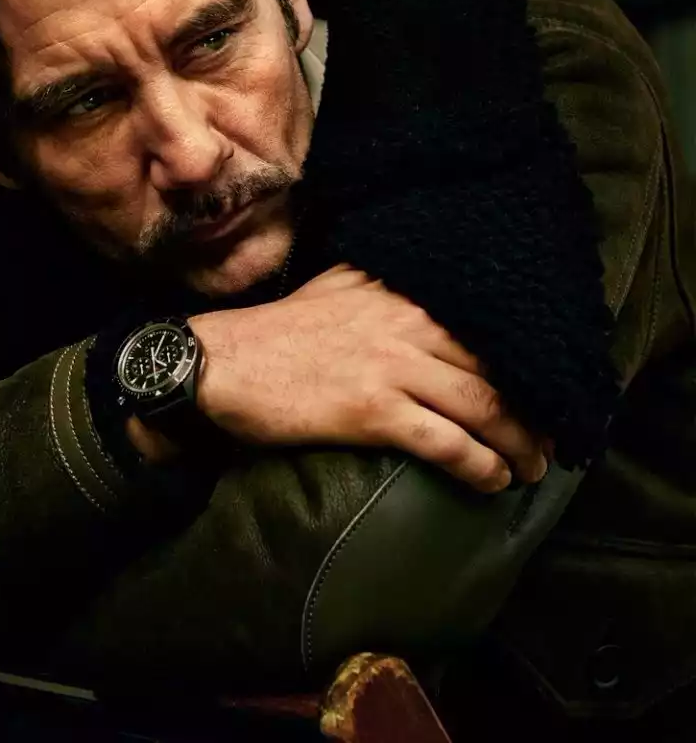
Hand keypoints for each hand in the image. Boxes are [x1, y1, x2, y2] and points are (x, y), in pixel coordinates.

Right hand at [186, 265, 550, 492]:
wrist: (219, 364)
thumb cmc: (274, 332)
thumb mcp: (334, 287)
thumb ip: (383, 285)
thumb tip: (418, 290)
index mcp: (401, 295)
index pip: (486, 328)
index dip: (525, 364)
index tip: (543, 390)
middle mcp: (407, 325)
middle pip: (499, 370)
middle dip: (536, 412)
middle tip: (549, 440)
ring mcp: (393, 368)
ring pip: (487, 408)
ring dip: (520, 446)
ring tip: (530, 468)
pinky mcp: (374, 411)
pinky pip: (450, 444)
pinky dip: (481, 467)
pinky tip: (492, 482)